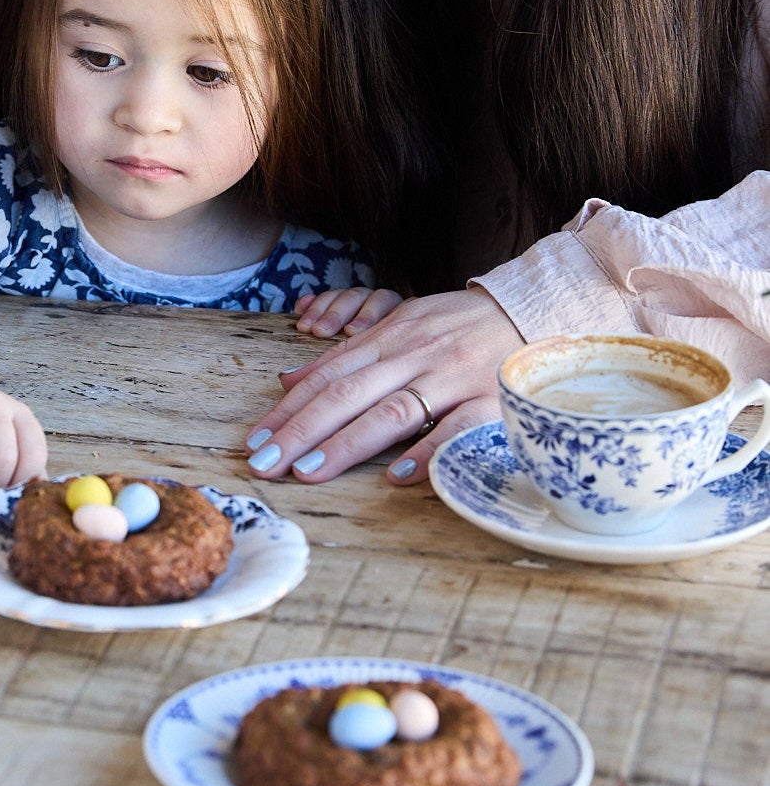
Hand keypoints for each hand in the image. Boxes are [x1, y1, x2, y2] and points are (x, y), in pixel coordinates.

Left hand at [244, 288, 521, 486]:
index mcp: (387, 338)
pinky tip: (397, 476)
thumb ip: (345, 357)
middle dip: (301, 431)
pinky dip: (427, 451)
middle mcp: (413, 356)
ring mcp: (452, 378)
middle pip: (348, 394)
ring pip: (392, 411)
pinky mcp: (490, 399)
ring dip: (347, 444)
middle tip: (265, 464)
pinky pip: (457, 429)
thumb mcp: (397, 326)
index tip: (256, 440)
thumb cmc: (455, 325)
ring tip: (308, 472)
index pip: (327, 376)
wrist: (529, 308)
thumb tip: (288, 382)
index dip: (289, 409)